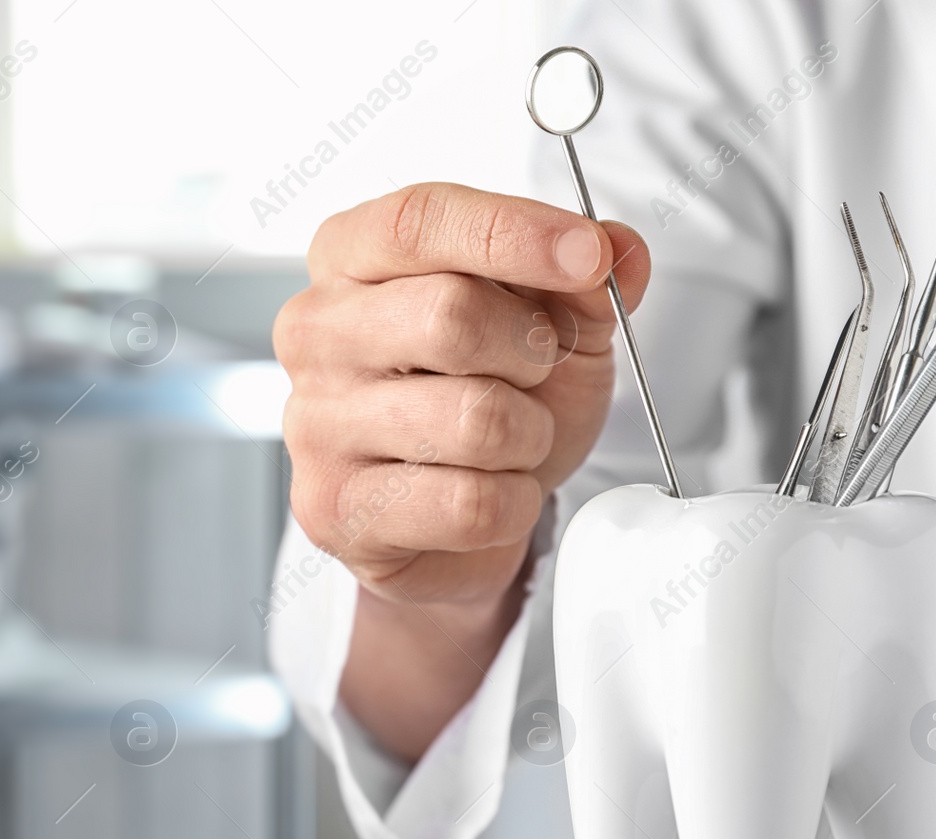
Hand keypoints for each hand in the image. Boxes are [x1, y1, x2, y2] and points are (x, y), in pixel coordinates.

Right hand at [276, 182, 650, 611]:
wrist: (457, 519)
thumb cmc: (487, 398)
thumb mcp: (549, 320)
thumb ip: (581, 276)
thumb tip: (620, 253)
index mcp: (350, 258)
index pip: (419, 222)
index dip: (512, 233)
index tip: (587, 255)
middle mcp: (315, 332)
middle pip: (449, 316)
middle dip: (530, 351)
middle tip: (535, 372)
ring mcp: (315, 423)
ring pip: (472, 419)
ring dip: (529, 435)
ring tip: (511, 440)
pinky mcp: (335, 508)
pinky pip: (469, 502)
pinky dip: (514, 501)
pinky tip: (492, 492)